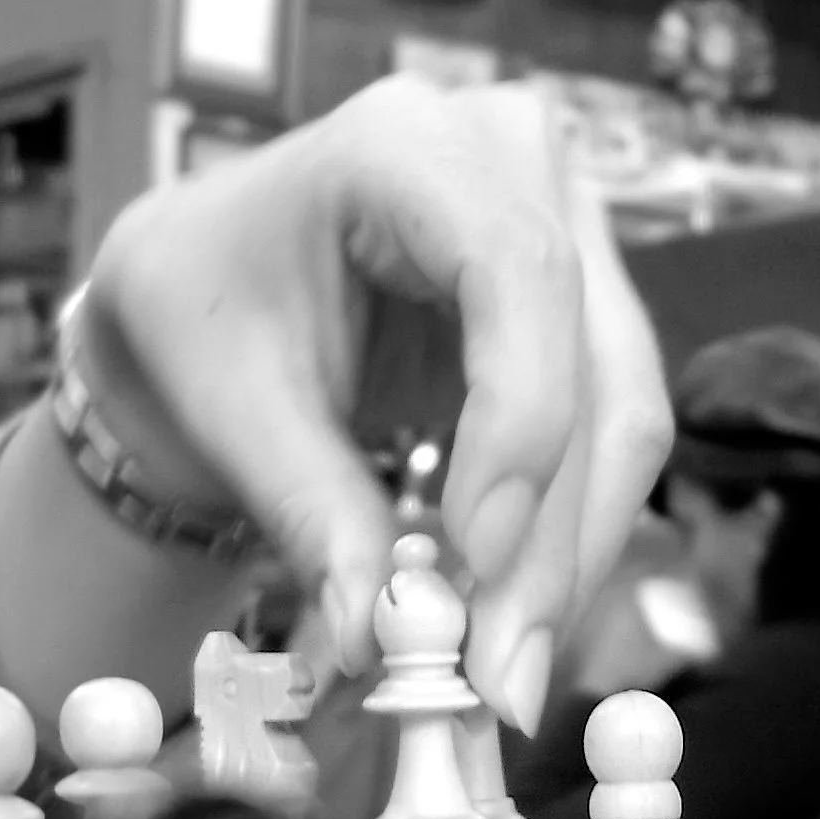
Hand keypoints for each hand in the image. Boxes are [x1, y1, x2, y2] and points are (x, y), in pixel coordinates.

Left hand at [78, 76, 672, 735]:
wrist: (204, 293)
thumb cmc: (197, 310)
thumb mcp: (226, 402)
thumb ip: (308, 506)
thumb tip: (379, 634)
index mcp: (409, 141)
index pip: (517, 273)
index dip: (517, 424)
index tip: (475, 562)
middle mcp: (517, 162)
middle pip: (592, 362)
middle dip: (552, 538)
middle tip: (501, 677)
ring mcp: (566, 227)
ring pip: (622, 413)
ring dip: (571, 558)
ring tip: (503, 676)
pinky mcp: (581, 309)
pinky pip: (604, 438)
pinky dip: (563, 542)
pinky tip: (512, 626)